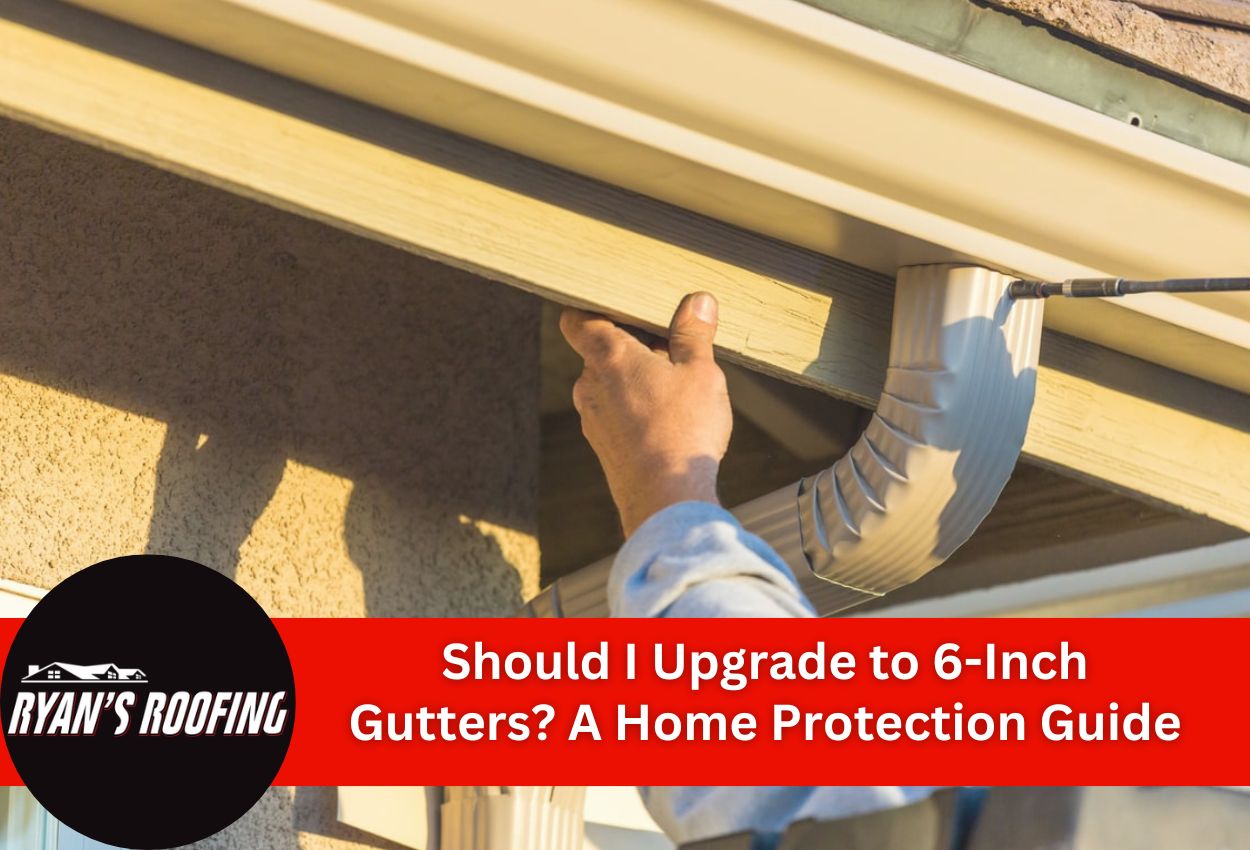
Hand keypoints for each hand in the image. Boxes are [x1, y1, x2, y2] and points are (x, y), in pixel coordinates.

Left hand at [560, 292, 731, 535]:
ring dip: (637, 379)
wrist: (666, 499)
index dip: (593, 308)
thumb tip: (698, 302)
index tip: (621, 308)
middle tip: (673, 348)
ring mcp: (592, 417)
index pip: (577, 319)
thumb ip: (694, 334)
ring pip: (610, 384)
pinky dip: (636, 408)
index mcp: (608, 356)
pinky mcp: (602, 445)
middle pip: (602, 350)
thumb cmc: (683, 430)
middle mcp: (589, 384)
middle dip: (634, 346)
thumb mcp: (700, 372)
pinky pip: (615, 413)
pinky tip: (669, 420)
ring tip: (677, 387)